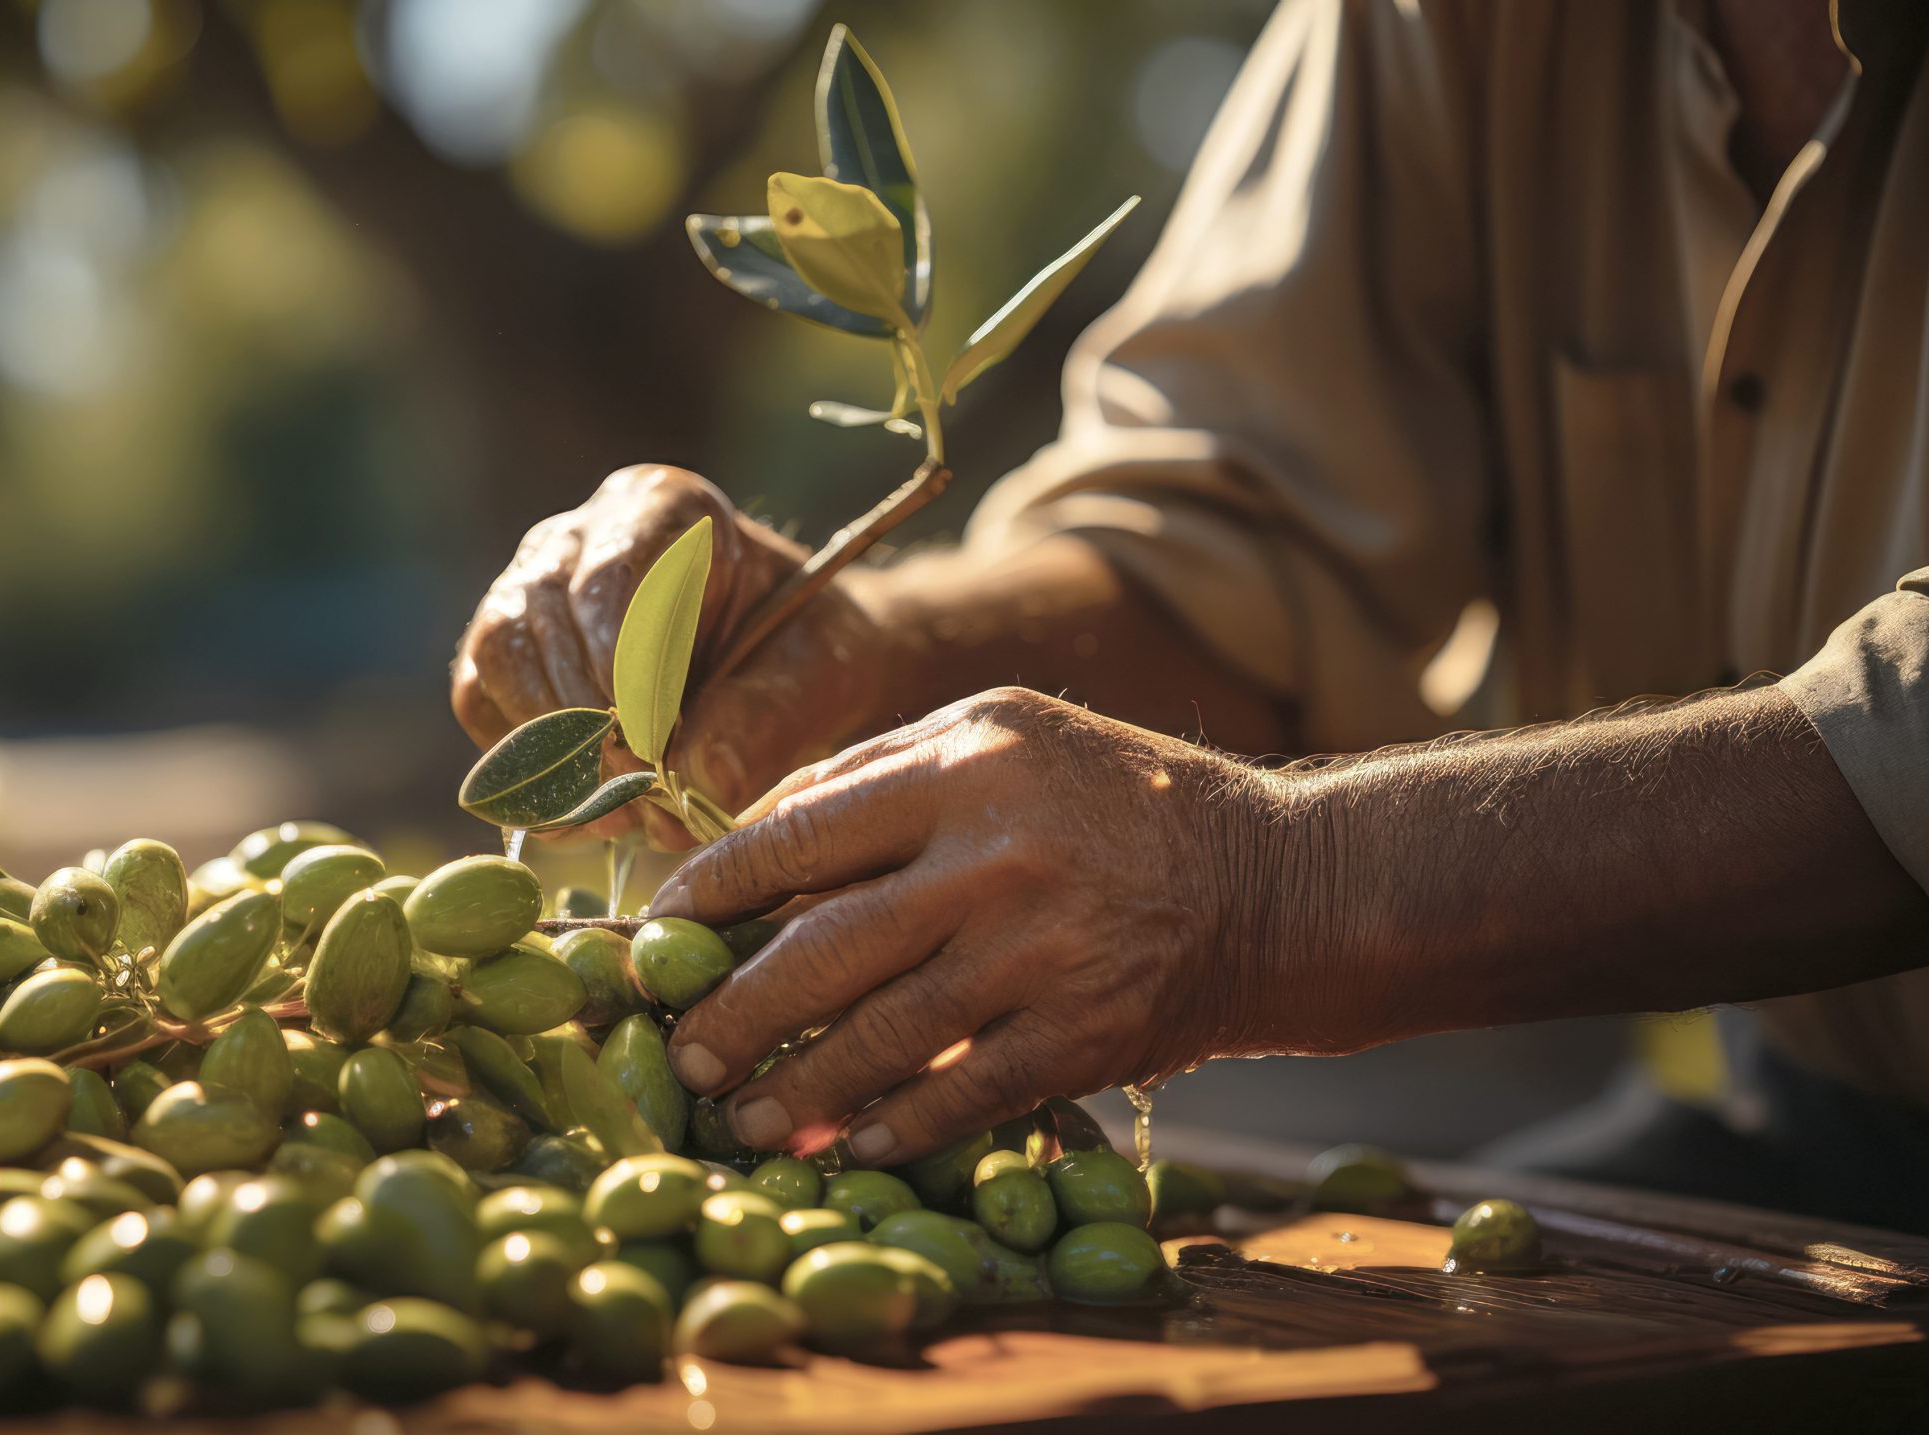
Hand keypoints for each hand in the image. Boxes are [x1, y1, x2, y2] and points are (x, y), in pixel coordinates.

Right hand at [452, 464, 911, 846]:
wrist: (788, 665)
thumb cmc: (805, 651)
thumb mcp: (817, 673)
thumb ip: (764, 719)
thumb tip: (698, 781)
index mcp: (661, 507)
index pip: (610, 580)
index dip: (622, 670)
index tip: (653, 746)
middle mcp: (577, 537)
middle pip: (537, 617)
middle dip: (582, 719)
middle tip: (635, 795)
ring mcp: (529, 591)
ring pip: (498, 658)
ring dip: (548, 747)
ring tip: (614, 813)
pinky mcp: (504, 655)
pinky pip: (482, 704)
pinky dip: (525, 768)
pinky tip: (583, 813)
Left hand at [650, 687, 1268, 1165]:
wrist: (1276, 883)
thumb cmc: (1111, 803)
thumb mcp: (1000, 738)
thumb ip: (876, 778)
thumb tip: (743, 840)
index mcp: (962, 765)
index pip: (795, 835)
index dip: (710, 898)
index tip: (653, 943)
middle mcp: (998, 855)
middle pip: (824, 950)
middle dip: (734, 1015)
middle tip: (679, 1054)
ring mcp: (1045, 950)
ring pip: (884, 1036)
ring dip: (798, 1090)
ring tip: (741, 1117)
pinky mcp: (1085, 1033)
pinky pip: (964, 1094)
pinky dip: (898, 1126)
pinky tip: (846, 1146)